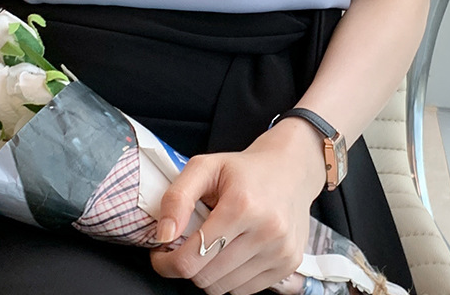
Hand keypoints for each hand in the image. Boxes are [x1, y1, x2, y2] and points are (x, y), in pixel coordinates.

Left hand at [150, 118, 327, 294]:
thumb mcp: (204, 167)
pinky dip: (230, 278)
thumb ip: (177, 197)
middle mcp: (266, 231)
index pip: (194, 257)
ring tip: (210, 245)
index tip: (160, 254)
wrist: (289, 169)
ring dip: (208, 273)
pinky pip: (245, 291)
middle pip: (207, 277)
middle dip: (187, 266)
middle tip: (183, 246)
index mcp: (242, 205)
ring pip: (225, 288)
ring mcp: (280, 251)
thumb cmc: (243, 169)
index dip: (167, 263)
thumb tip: (164, 235)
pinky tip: (230, 252)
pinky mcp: (288, 264)